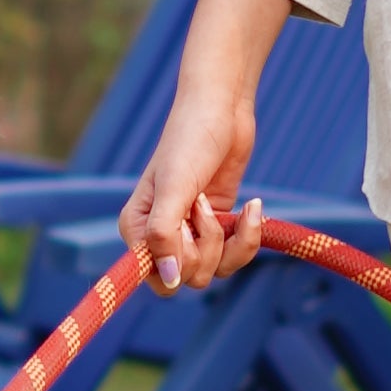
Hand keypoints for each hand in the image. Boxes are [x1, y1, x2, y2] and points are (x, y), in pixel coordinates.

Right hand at [120, 0, 290, 291]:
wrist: (222, 110)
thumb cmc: (190, 140)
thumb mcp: (175, 186)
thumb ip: (165, 235)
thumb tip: (170, 279)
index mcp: (138, 230)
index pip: (155, 279)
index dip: (179, 263)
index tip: (188, 229)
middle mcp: (161, 237)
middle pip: (189, 278)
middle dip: (208, 245)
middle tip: (204, 205)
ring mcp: (191, 233)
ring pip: (216, 271)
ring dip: (232, 241)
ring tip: (232, 204)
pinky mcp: (218, 226)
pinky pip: (235, 255)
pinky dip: (248, 235)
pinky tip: (253, 206)